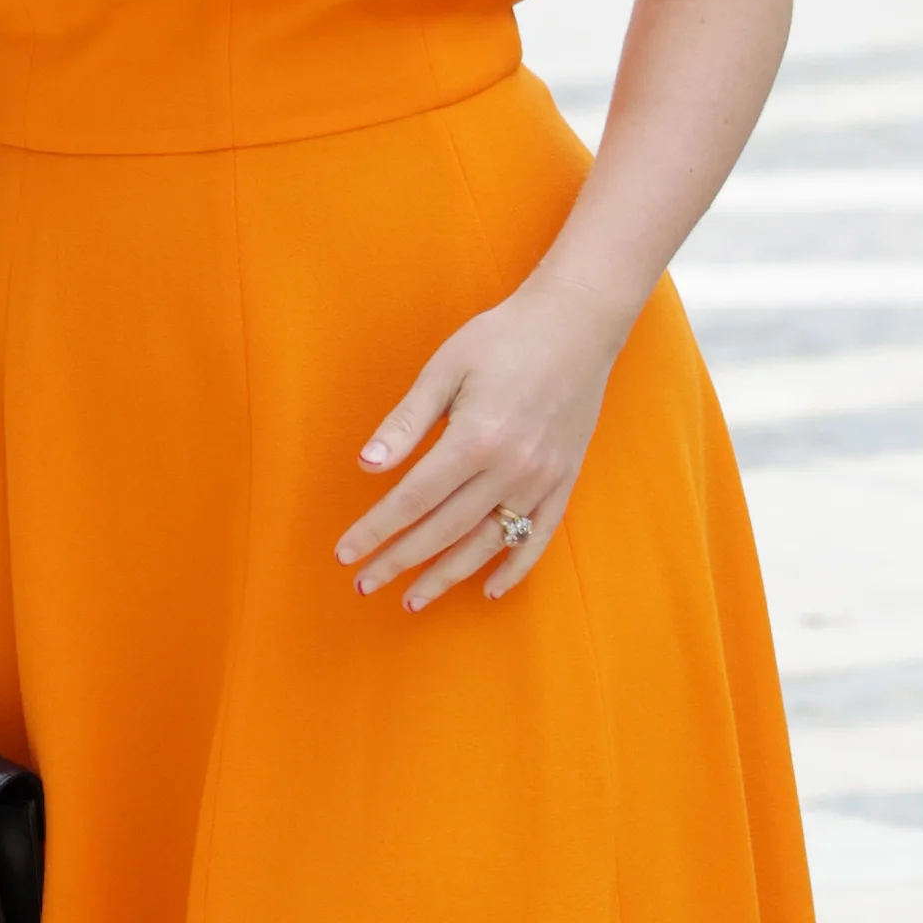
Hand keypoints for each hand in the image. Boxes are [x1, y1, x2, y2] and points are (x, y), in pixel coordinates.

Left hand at [336, 277, 627, 612]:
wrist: (577, 323)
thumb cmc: (503, 337)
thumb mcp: (445, 368)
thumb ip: (407, 423)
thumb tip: (367, 466)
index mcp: (475, 437)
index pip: (412, 499)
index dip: (375, 530)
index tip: (345, 553)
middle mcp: (511, 467)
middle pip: (444, 530)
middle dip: (399, 561)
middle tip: (365, 583)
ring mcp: (542, 479)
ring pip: (487, 543)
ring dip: (447, 576)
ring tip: (412, 599)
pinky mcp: (565, 480)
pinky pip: (539, 537)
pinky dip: (515, 568)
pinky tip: (489, 591)